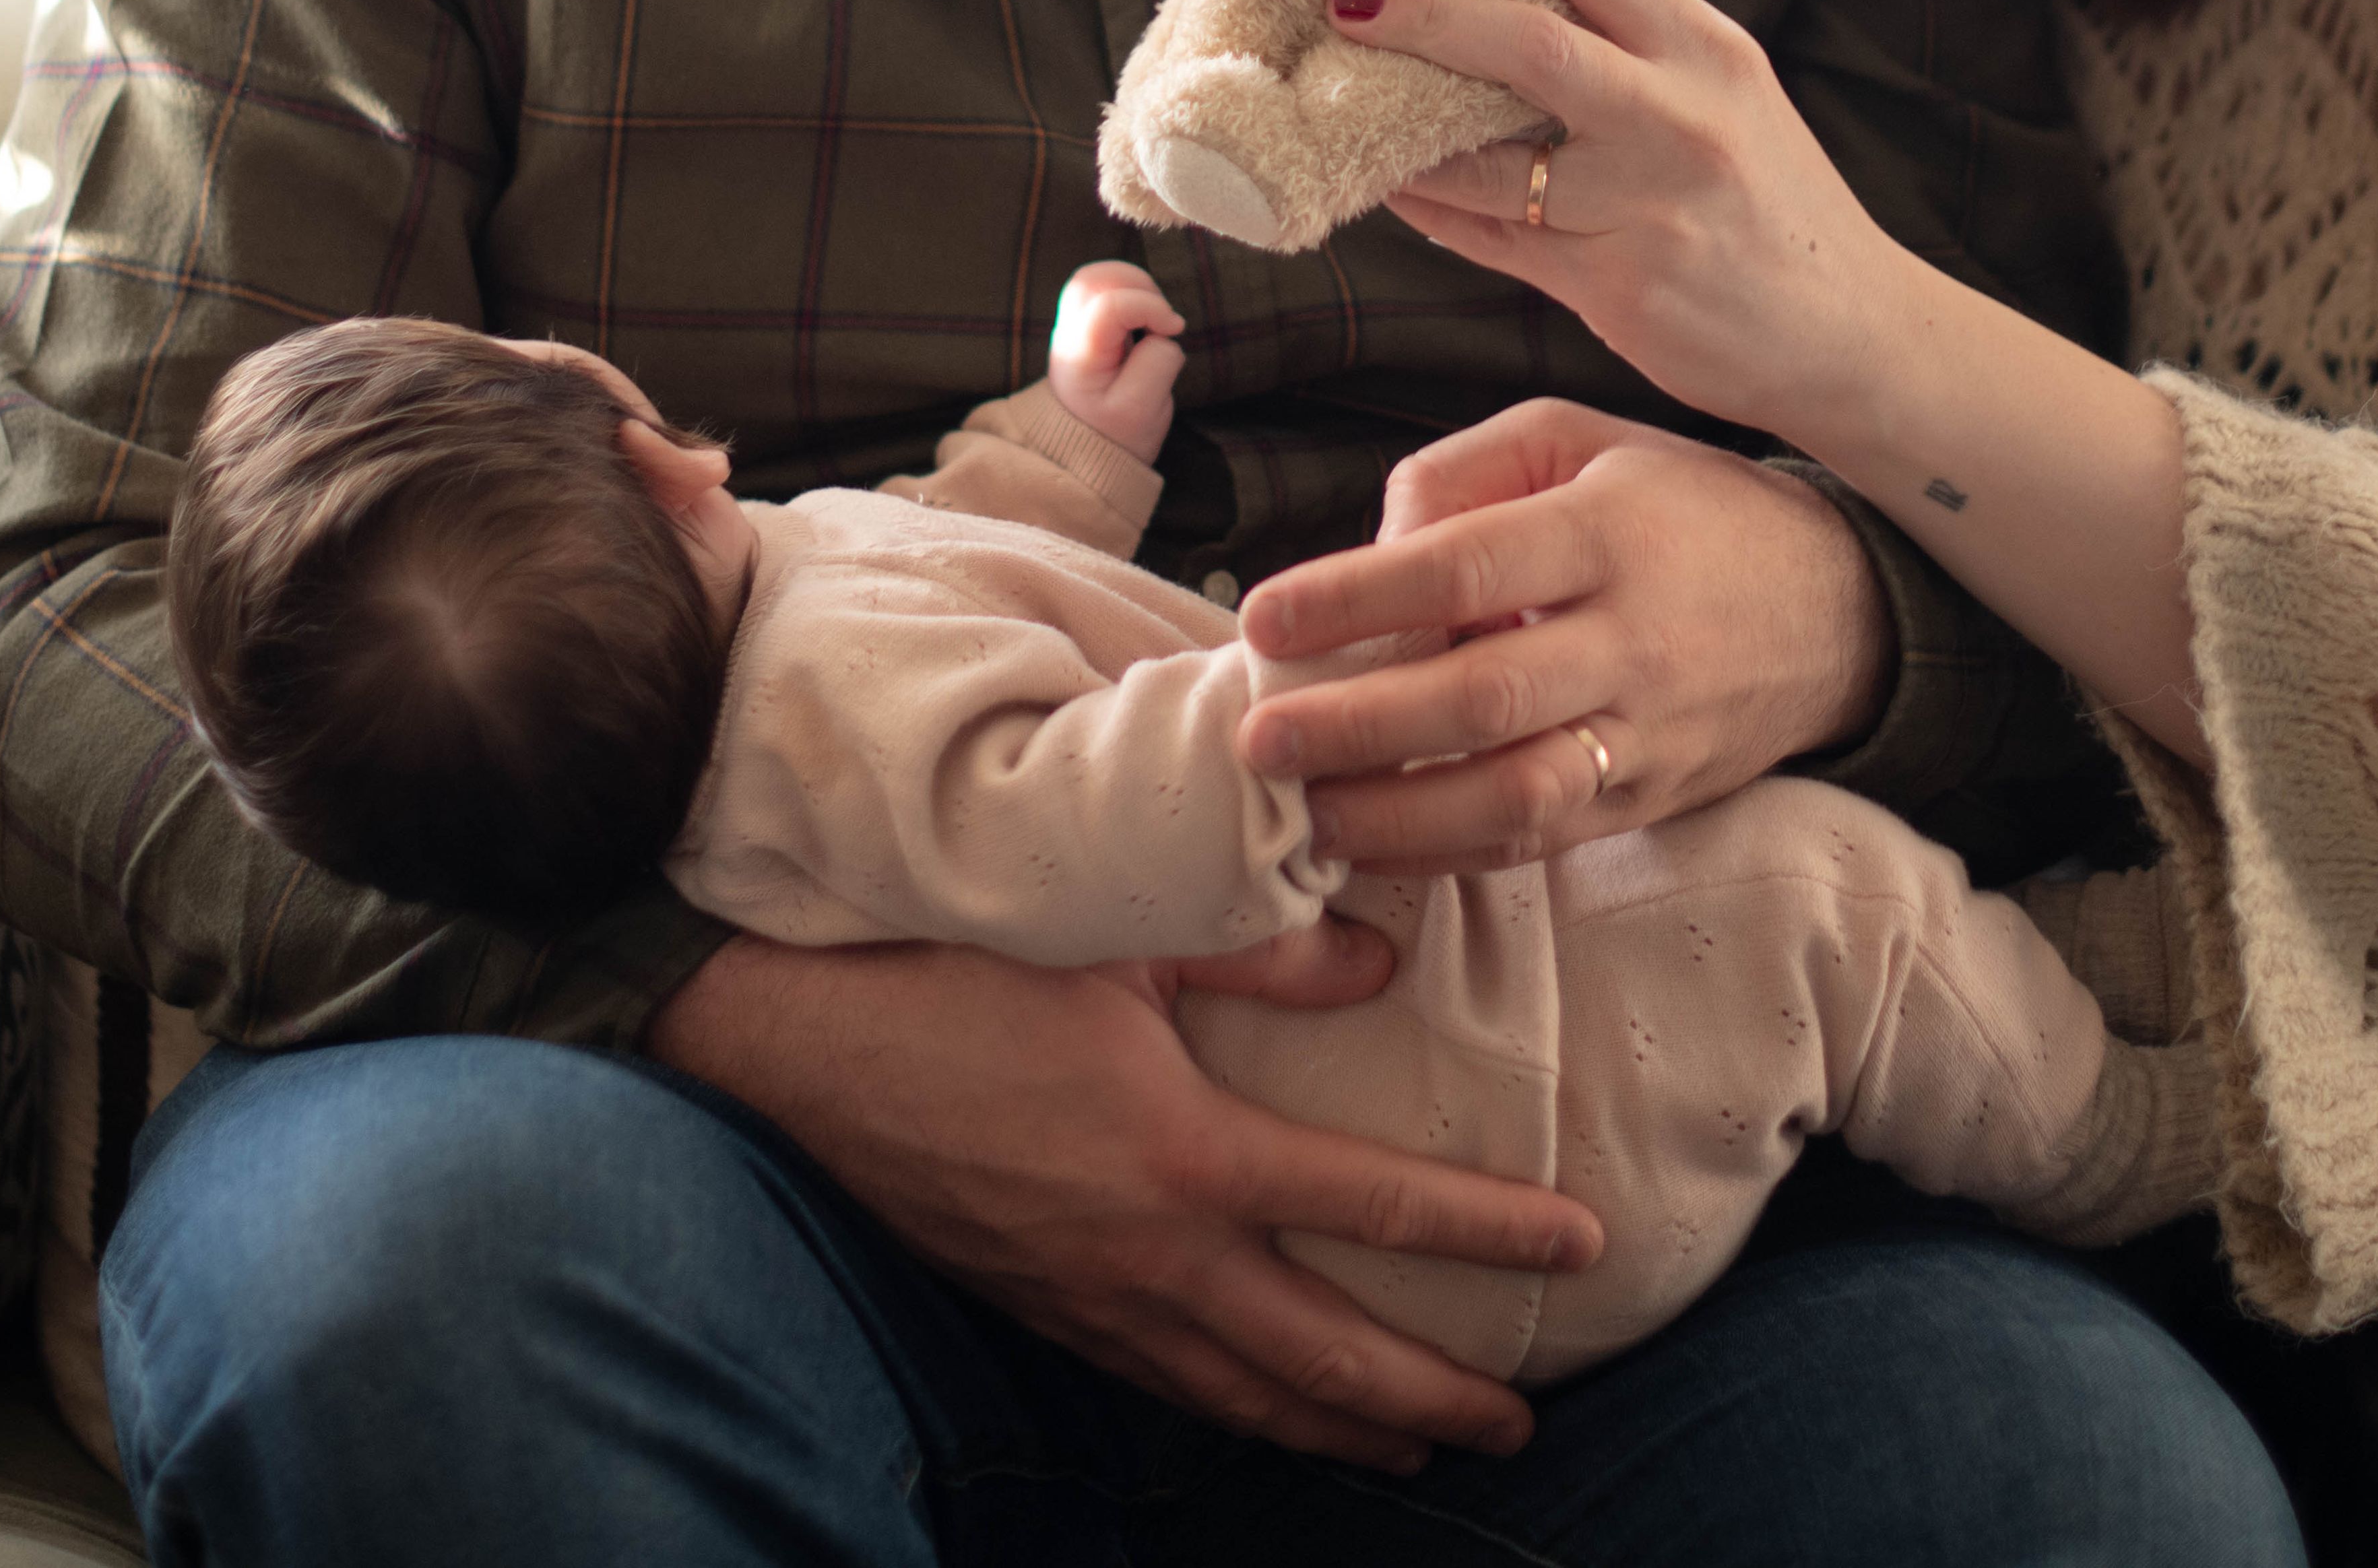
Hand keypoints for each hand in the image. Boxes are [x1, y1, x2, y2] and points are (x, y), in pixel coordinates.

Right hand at [642, 929, 1595, 1470]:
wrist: (795, 1038)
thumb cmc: (956, 964)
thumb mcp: (1118, 928)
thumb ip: (1261, 946)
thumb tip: (1382, 958)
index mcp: (1188, 1155)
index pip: (1378, 1206)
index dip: (1492, 1233)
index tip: (1581, 1246)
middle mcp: (1152, 1253)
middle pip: (1327, 1357)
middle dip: (1433, 1397)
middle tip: (1521, 1423)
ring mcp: (1090, 1296)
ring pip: (1244, 1396)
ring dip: (1341, 1429)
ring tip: (1420, 1448)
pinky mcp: (1038, 1305)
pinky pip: (1162, 1385)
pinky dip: (1235, 1413)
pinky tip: (1264, 1414)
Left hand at [1049, 259, 1188, 461]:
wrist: (1088, 448)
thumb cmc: (1117, 432)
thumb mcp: (1143, 409)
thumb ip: (1159, 362)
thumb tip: (1163, 331)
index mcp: (1081, 356)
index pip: (1110, 306)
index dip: (1150, 306)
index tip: (1175, 329)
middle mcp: (1069, 335)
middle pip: (1091, 278)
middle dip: (1137, 284)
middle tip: (1160, 316)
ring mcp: (1073, 327)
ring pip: (1095, 277)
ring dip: (1134, 287)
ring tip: (1153, 319)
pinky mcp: (1086, 325)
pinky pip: (1103, 289)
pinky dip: (1130, 294)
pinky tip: (1144, 323)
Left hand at [1231, 402, 1892, 873]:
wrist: (1838, 612)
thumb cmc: (1680, 511)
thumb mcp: (1582, 442)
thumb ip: (1463, 474)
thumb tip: (1373, 550)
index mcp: (1608, 530)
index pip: (1466, 568)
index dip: (1356, 597)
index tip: (1263, 619)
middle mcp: (1633, 638)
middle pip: (1481, 697)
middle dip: (1357, 727)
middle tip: (1259, 740)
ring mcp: (1649, 733)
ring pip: (1515, 793)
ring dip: (1399, 816)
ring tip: (1307, 813)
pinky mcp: (1653, 801)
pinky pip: (1543, 839)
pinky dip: (1452, 851)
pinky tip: (1377, 843)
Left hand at [1322, 0, 1917, 438]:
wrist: (1855, 336)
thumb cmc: (1774, 207)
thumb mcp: (1729, 99)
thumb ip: (1640, 50)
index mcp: (1707, 50)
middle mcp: (1681, 117)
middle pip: (1533, 44)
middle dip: (1427, 14)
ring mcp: (1648, 204)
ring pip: (1490, 160)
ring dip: (1402, 133)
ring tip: (1339, 97)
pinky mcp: (1620, 285)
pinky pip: (1496, 241)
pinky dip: (1434, 211)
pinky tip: (1389, 186)